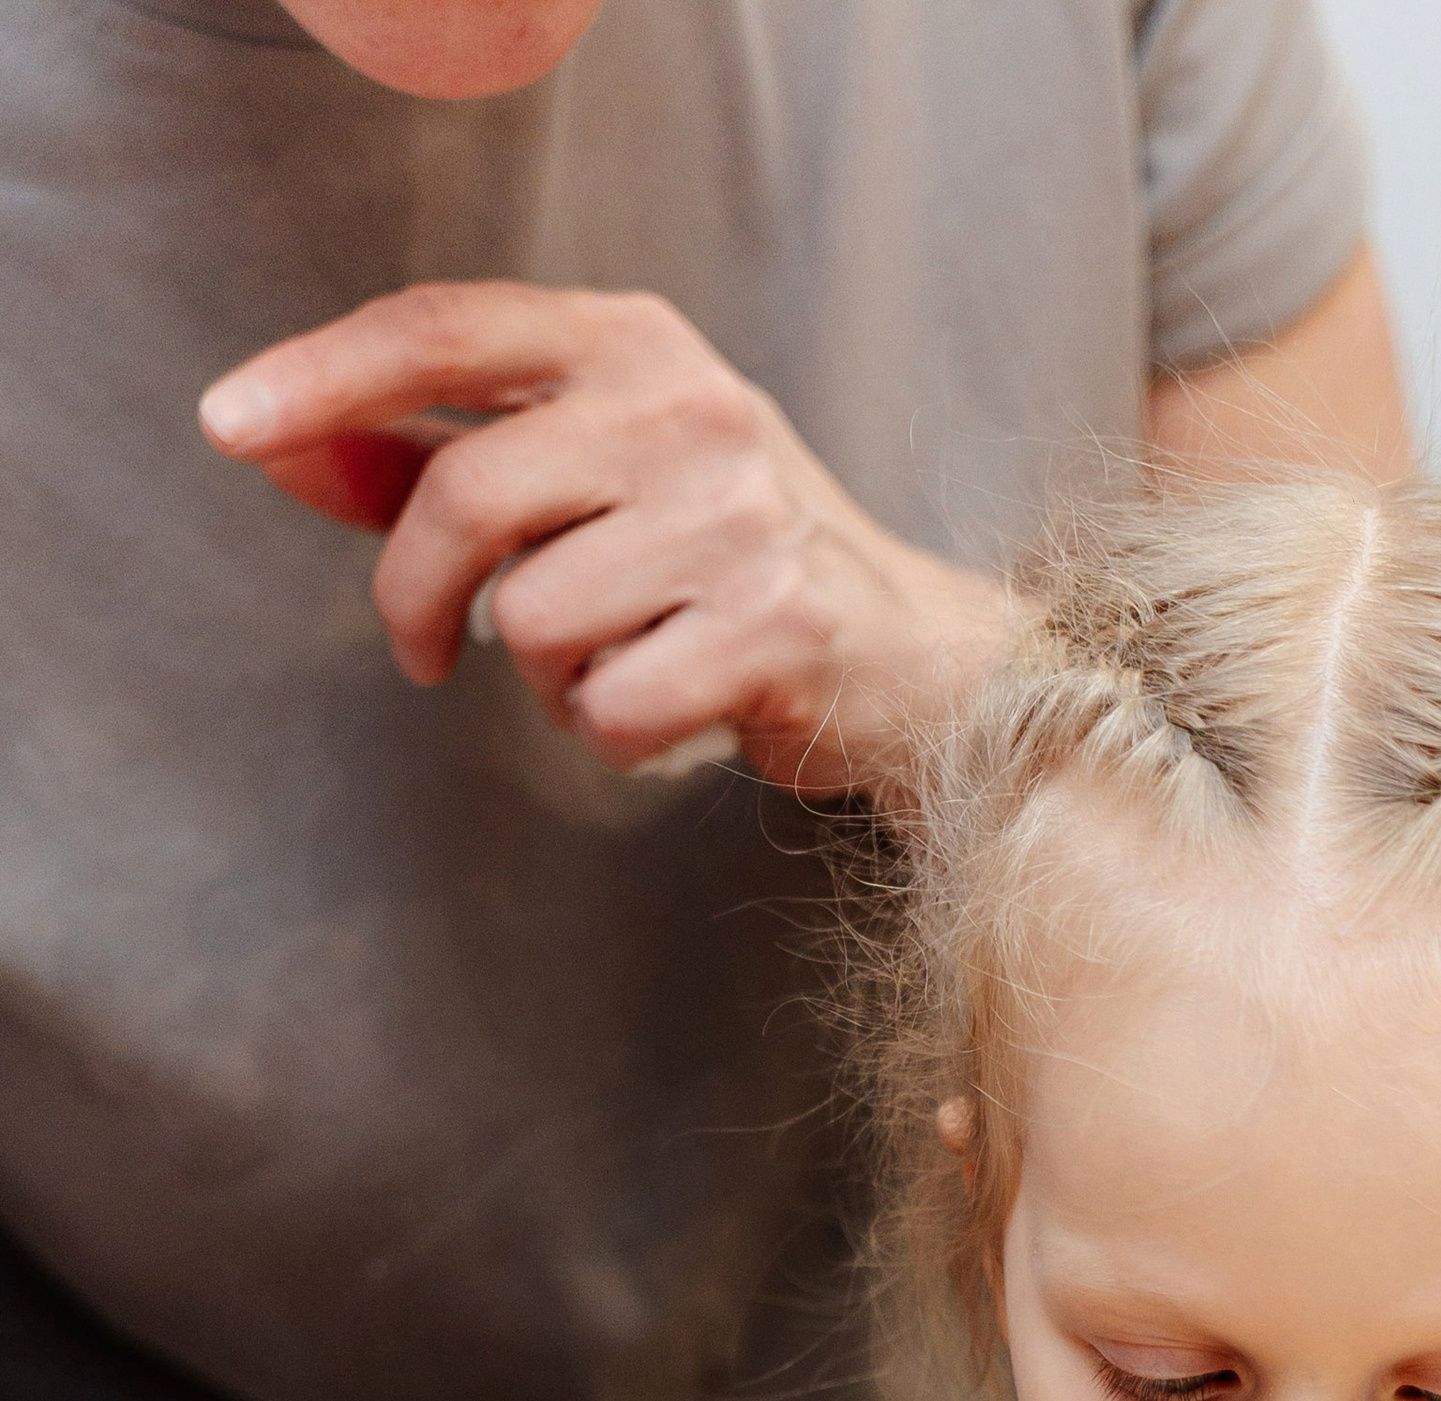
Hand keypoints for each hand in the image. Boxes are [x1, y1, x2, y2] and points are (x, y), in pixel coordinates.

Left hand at [197, 282, 1018, 797]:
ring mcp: (740, 519)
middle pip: (468, 497)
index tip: (230, 424)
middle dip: (414, 595)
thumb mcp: (592, 476)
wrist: (919, 660)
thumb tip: (273, 442)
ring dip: (548, 679)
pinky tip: (674, 709)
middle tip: (421, 647)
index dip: (322, 378)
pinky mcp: (775, 629)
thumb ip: (435, 457)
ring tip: (618, 665)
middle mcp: (688, 411)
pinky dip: (616, 736)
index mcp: (634, 343)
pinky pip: (612, 709)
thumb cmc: (728, 565)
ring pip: (536, 623)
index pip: (442, 331)